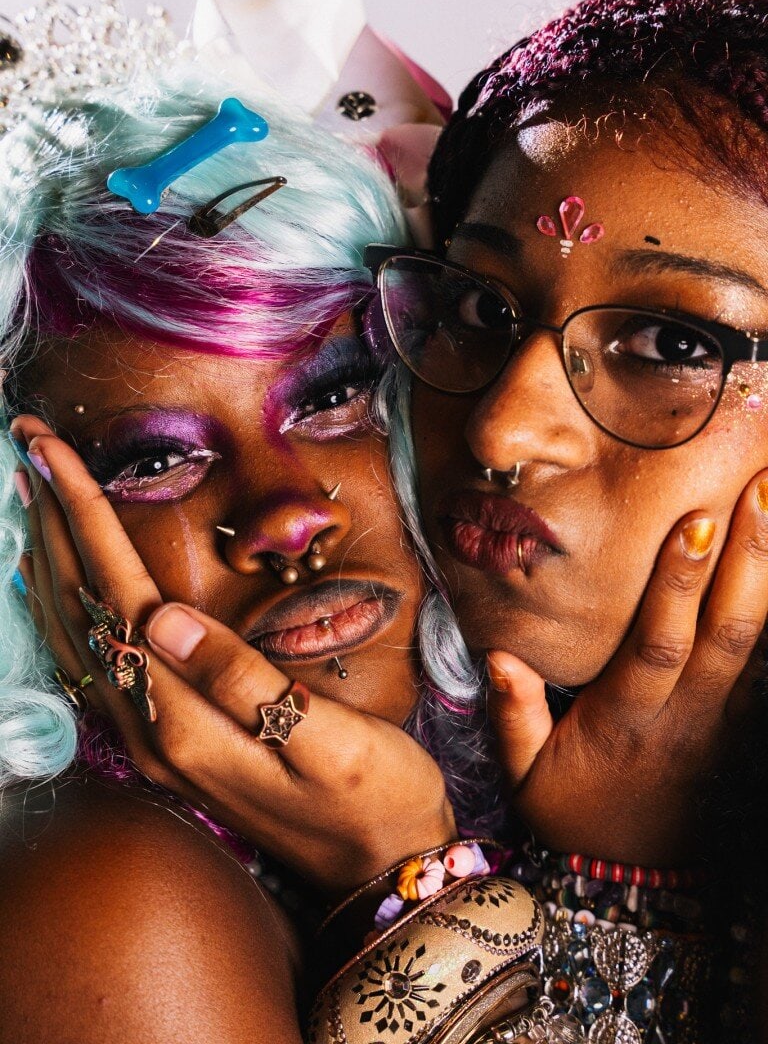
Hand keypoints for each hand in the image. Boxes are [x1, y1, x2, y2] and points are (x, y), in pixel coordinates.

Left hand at [12, 416, 454, 893]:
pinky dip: (71, 614)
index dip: (85, 514)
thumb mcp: (325, 739)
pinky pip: (98, 665)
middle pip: (85, 606)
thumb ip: (240, 679)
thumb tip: (159, 615)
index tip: (52, 450)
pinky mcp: (170, 747)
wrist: (383, 870)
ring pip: (80, 635)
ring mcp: (156, 743)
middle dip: (53, 521)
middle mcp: (155, 730)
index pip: (119, 591)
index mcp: (188, 718)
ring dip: (53, 561)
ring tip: (34, 501)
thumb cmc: (374, 795)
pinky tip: (65, 591)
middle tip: (30, 448)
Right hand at [487, 476, 767, 865]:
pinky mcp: (740, 722)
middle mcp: (686, 713)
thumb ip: (513, 717)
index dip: (680, 584)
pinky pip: (766, 664)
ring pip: (757, 641)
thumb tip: (500, 655)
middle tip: (765, 485)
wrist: (634, 874)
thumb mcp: (526, 779)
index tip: (698, 522)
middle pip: (727, 631)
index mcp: (628, 718)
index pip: (660, 643)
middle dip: (750, 556)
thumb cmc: (574, 812)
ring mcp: (723, 719)